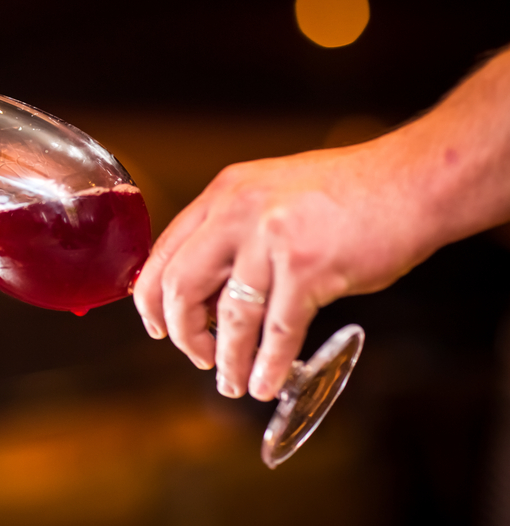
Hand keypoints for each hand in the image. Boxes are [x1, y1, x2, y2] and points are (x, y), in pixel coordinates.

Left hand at [132, 139, 431, 401]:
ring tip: (232, 382)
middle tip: (195, 355)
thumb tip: (208, 286)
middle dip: (182, 332)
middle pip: (180, 285)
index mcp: (223, 194)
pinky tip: (266, 381)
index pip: (163, 252)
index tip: (158, 324)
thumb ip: (234, 230)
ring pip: (229, 316)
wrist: (412, 181)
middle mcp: (237, 212)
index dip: (152, 298)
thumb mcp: (269, 192)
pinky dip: (267, 364)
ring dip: (228, 359)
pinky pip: (277, 330)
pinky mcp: (308, 267)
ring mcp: (271, 239)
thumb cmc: (349, 191)